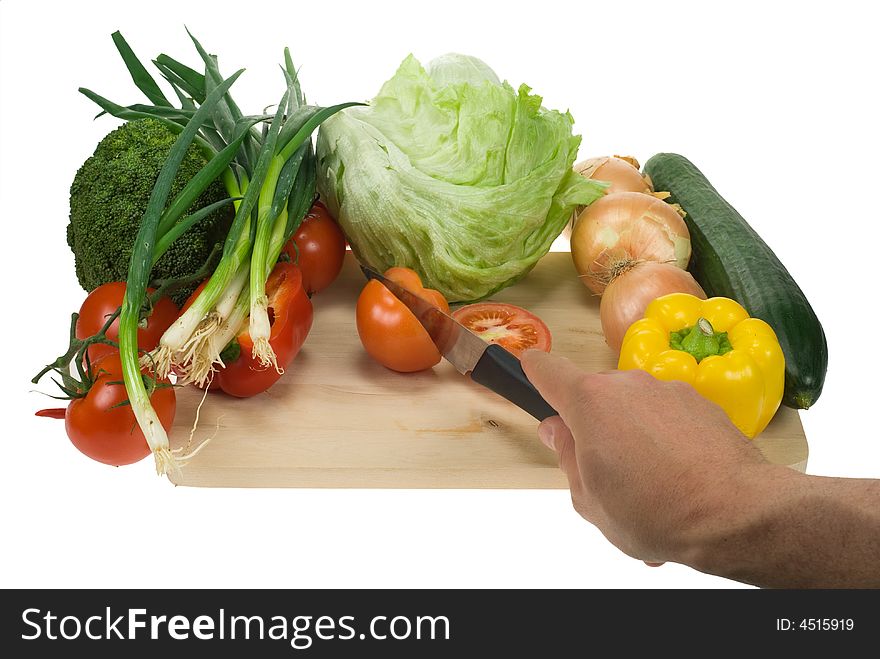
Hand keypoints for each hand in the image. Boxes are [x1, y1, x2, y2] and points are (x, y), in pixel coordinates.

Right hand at [521, 350, 772, 565]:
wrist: (736, 514)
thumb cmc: (656, 511)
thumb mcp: (588, 499)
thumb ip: (565, 457)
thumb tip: (558, 431)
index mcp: (590, 403)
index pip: (547, 370)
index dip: (533, 371)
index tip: (528, 371)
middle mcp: (628, 384)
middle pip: (594, 398)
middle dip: (592, 428)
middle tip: (604, 475)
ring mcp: (668, 389)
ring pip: (633, 410)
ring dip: (632, 440)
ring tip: (649, 490)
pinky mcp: (701, 402)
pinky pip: (667, 418)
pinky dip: (666, 443)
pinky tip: (678, 482)